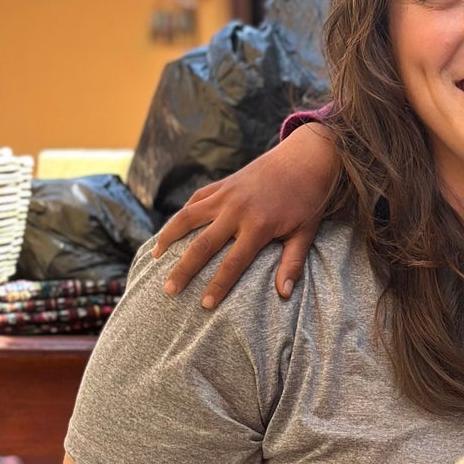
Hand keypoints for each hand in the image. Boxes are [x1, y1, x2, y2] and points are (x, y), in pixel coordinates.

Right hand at [153, 120, 340, 306]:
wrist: (305, 157)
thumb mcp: (306, 233)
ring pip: (188, 217)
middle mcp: (236, 210)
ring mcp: (226, 194)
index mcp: (259, 226)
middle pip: (202, 244)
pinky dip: (182, 215)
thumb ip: (292, 263)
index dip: (218, 286)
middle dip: (184, 269)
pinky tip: (171, 231)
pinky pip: (196, 200)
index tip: (204, 305)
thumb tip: (284, 294)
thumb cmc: (308, 200)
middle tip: (168, 290)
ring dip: (169, 237)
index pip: (233, 263)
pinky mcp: (222, 184)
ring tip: (155, 259)